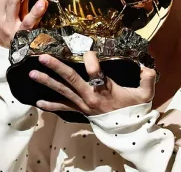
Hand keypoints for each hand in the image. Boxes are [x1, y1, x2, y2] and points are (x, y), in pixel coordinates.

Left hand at [31, 51, 156, 115]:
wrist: (128, 130)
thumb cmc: (135, 109)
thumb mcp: (145, 94)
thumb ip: (148, 78)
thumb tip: (146, 66)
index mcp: (105, 89)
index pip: (95, 72)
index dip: (90, 61)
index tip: (87, 50)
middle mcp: (90, 96)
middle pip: (71, 79)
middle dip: (56, 67)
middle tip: (43, 57)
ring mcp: (83, 104)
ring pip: (63, 91)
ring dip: (47, 82)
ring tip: (33, 73)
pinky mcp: (80, 110)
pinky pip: (63, 107)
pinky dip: (50, 105)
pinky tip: (38, 101)